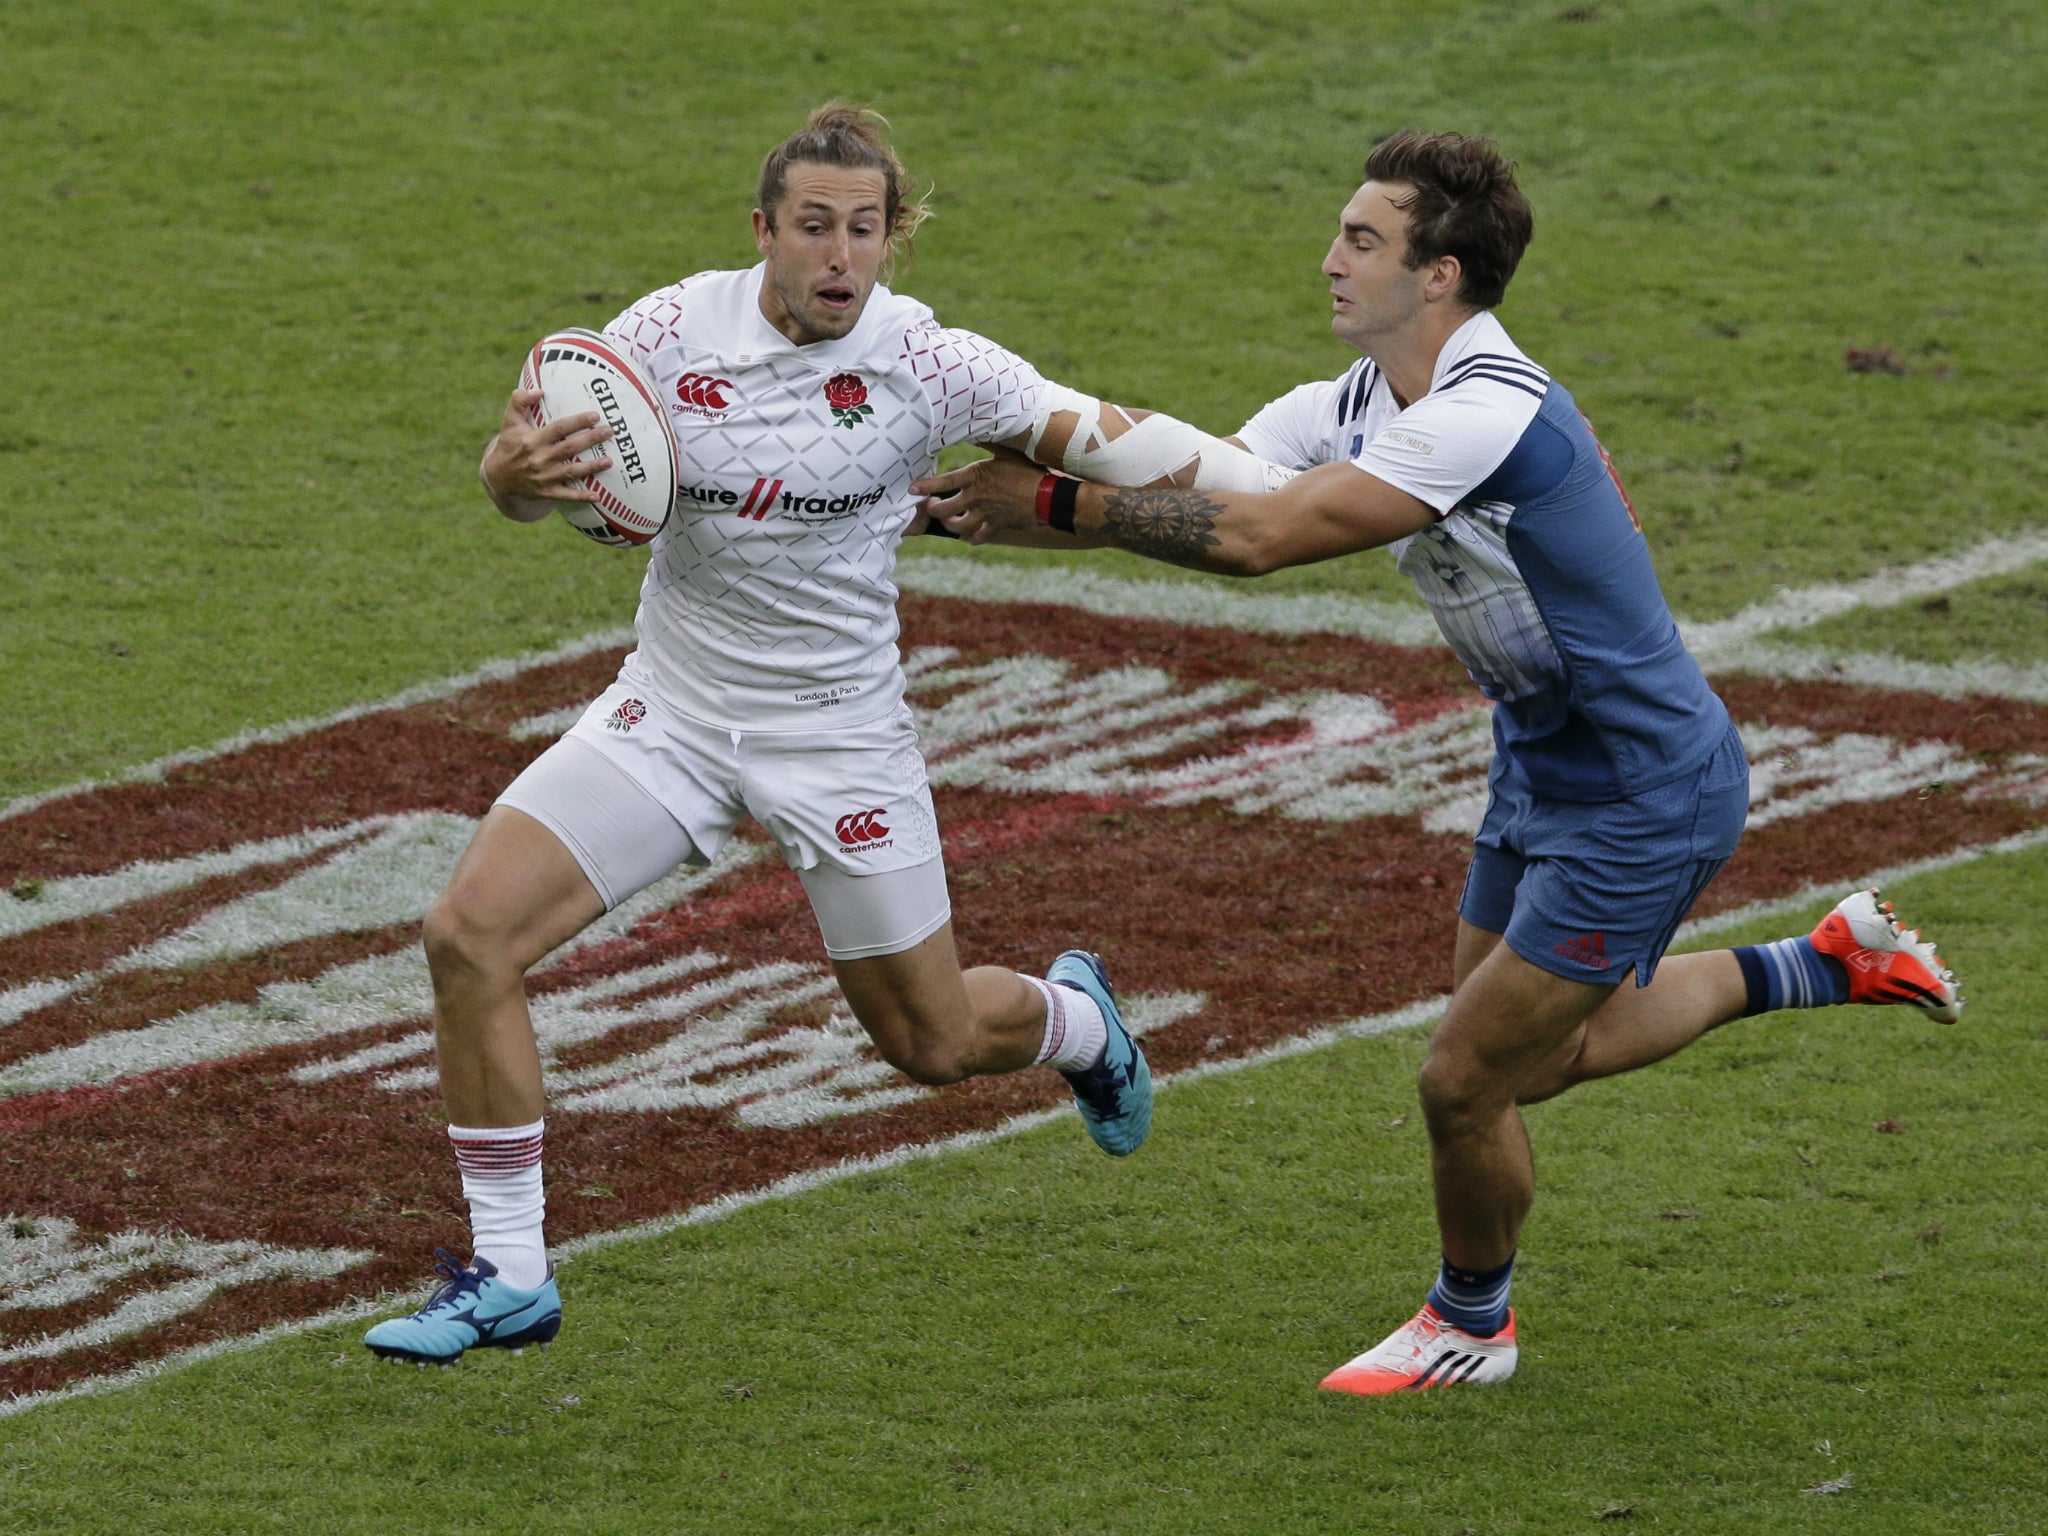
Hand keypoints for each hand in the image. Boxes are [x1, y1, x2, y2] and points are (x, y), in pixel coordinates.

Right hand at [481, 389, 614, 508]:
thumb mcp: (509, 422)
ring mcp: (543, 477)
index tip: (595, 415)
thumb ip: (519, 401)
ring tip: (610, 461)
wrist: (498, 477)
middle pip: (569, 448)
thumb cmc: (509, 444)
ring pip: (571, 471)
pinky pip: (566, 495)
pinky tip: (598, 496)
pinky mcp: (546, 492)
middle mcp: (538, 459)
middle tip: (610, 431)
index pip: (558, 428)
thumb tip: (538, 390)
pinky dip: (582, 496)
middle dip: (591, 439)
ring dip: (591, 467)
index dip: (577, 421)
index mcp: (531, 440)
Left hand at [910, 451, 1046, 544]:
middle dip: (934, 510)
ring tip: (950, 520)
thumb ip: (988, 443)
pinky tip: (970, 535)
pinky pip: (979, 537)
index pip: (943, 482)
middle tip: (933, 506)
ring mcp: (985, 514)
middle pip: (944, 510)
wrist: (1048, 496)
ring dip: (950, 525)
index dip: (925, 487)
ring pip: (957, 527)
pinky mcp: (997, 526)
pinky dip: (973, 537)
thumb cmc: (1028, 471)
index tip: (912, 489)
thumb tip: (976, 429)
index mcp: (976, 476)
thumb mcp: (1006, 453)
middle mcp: (976, 497)